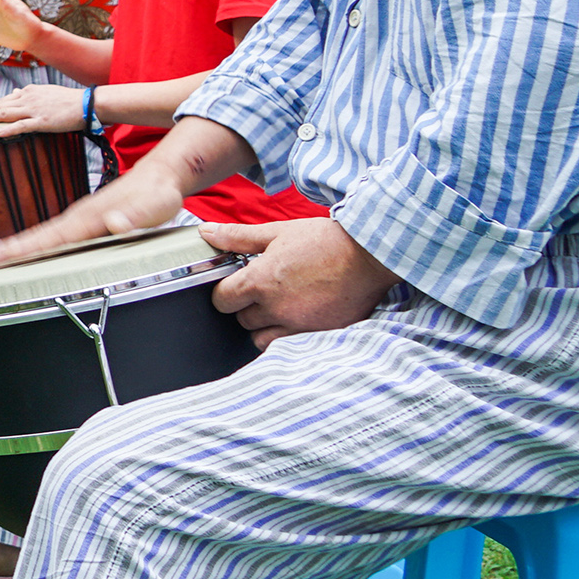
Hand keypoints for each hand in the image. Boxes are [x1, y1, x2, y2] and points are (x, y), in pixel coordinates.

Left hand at [0, 84, 96, 138]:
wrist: (88, 104)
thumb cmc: (69, 100)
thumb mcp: (46, 92)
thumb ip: (30, 93)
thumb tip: (16, 90)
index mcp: (29, 91)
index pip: (4, 100)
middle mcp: (28, 98)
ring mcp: (34, 110)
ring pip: (4, 114)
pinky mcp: (42, 122)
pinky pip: (21, 126)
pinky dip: (7, 130)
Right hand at [0, 164, 189, 265]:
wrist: (161, 174)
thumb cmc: (159, 193)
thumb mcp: (154, 206)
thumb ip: (134, 216)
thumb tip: (114, 222)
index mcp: (92, 217)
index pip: (55, 235)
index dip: (27, 246)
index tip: (2, 253)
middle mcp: (82, 216)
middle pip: (43, 234)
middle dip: (15, 247)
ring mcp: (83, 217)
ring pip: (48, 233)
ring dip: (24, 244)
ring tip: (0, 255)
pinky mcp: (88, 220)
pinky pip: (59, 233)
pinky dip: (41, 241)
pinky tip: (34, 248)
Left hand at [207, 218, 397, 346]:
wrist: (372, 255)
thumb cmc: (326, 241)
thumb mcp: (277, 232)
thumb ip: (238, 237)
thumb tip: (206, 232)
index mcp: (261, 281)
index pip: (222, 300)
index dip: (225, 293)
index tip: (235, 286)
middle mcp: (276, 307)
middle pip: (242, 320)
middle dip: (246, 307)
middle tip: (262, 292)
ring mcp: (299, 325)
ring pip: (262, 339)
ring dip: (264, 327)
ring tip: (278, 308)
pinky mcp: (320, 335)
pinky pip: (290, 346)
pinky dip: (287, 337)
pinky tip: (297, 319)